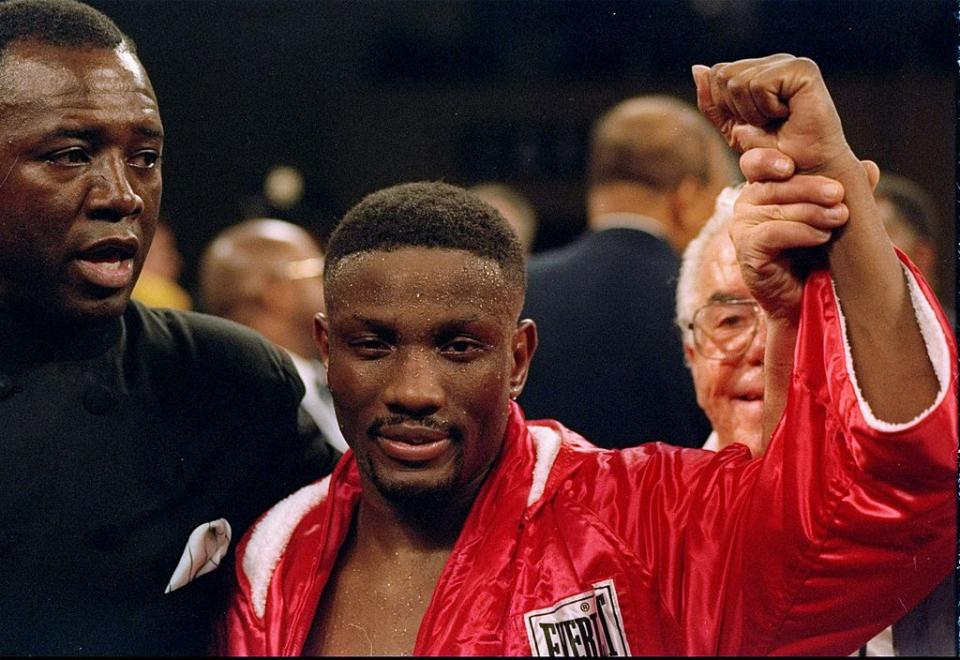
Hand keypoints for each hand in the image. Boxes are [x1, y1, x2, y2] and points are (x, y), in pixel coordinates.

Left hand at [692, 54, 853, 175]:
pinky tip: (786, 115)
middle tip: (764, 124)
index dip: (724, 106)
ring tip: (776, 121)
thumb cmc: (773, 154)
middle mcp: (774, 62)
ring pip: (737, 81)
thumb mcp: (733, 129)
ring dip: (751, 113)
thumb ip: (712, 102)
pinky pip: (758, 84)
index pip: (716, 73)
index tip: (751, 124)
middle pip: (723, 74)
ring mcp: (789, 63)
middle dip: (735, 110)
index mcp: (759, 71)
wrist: (804, 174)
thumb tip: (698, 68)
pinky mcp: (803, 70)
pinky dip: (765, 109)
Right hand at [731, 148, 880, 321]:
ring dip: (812, 212)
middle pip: (775, 185)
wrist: (807, 299)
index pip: (758, 163)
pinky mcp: (745, 250)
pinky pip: (772, 233)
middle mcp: (746, 204)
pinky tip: (821, 236)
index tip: (792, 164)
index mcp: (763, 188)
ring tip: (840, 218)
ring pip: (776, 209)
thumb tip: (870, 168)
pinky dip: (801, 232)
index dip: (769, 159)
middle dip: (811, 188)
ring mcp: (741, 227)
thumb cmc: (816, 253)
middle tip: (839, 194)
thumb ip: (846, 191)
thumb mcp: (831, 215)